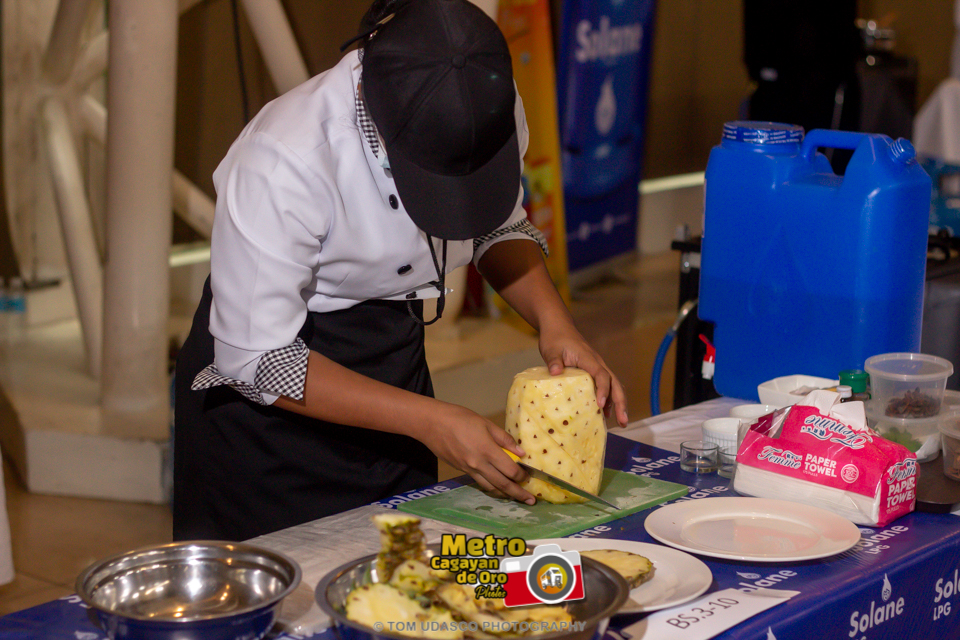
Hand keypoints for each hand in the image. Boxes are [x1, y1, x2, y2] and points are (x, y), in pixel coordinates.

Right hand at [419, 404, 536, 504]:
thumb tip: (521, 452)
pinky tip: (497, 487)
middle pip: (503, 484)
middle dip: (518, 493)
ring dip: (505, 494)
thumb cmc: (460, 418)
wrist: (432, 424)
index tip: (528, 477)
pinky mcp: (462, 470)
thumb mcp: (486, 423)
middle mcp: (479, 464)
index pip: (510, 470)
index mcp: (488, 450)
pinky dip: (491, 488)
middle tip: (531, 501)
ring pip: (491, 488)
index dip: (522, 476)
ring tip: (516, 497)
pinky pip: (480, 483)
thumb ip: (504, 439)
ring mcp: (469, 469)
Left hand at [538, 325, 628, 427]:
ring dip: (618, 403)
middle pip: (615, 383)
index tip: (601, 404)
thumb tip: (555, 372)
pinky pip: (605, 386)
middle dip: (620, 402)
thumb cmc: (555, 338)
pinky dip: (609, 399)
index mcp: (589, 358)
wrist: (558, 327)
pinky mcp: (592, 371)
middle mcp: (597, 363)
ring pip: (613, 385)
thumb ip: (554, 361)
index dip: (603, 389)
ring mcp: (596, 367)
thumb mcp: (551, 349)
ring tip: (620, 422)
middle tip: (623, 421)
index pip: (601, 375)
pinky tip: (606, 413)